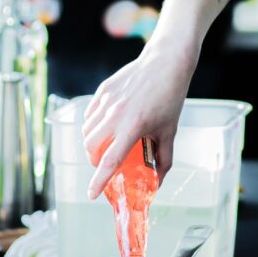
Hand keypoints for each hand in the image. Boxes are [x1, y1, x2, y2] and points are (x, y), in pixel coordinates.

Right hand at [81, 39, 195, 198]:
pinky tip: (105, 124)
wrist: (166, 62)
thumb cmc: (170, 96)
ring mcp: (107, 100)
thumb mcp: (170, 130)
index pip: (110, 161)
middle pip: (91, 148)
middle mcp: (116, 114)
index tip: (91, 194)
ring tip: (107, 142)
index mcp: (133, 126)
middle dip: (95, 160)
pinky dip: (93, 124)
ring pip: (87, 131)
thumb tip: (157, 182)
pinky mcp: (104, 89)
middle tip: (106, 161)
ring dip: (93, 143)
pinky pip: (89, 114)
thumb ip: (163, 158)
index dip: (99, 181)